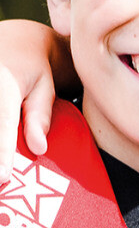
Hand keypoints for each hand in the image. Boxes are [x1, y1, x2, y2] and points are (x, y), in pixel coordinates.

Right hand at [0, 21, 74, 181]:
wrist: (13, 42)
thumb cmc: (34, 71)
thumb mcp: (44, 89)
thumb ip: (40, 117)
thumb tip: (39, 149)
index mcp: (4, 82)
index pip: (3, 123)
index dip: (2, 153)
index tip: (3, 178)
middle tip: (4, 185)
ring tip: (4, 185)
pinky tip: (2, 164)